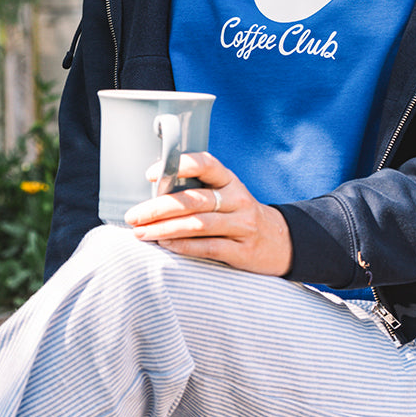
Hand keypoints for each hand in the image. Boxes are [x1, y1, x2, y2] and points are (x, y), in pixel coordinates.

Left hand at [124, 151, 292, 276]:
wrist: (281, 241)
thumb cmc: (240, 215)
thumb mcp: (227, 195)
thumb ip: (199, 191)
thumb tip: (154, 194)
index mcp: (230, 181)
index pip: (206, 164)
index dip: (178, 166)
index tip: (151, 174)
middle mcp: (238, 200)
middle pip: (194, 200)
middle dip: (158, 208)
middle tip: (134, 216)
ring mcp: (242, 226)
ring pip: (198, 225)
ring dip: (164, 229)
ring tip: (141, 234)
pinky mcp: (243, 251)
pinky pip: (209, 248)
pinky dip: (184, 246)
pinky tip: (166, 245)